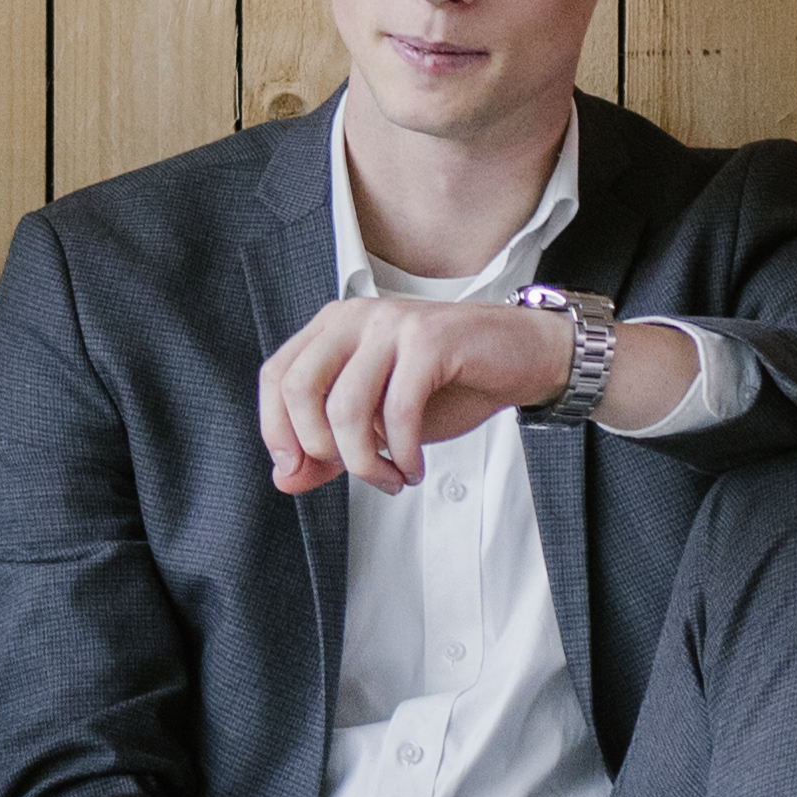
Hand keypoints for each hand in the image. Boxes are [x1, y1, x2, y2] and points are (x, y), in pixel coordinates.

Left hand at [259, 288, 578, 493]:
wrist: (520, 357)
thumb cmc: (449, 384)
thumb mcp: (378, 422)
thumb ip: (330, 449)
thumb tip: (284, 479)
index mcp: (333, 328)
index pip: (276, 375)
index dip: (276, 429)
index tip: (296, 470)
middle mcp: (356, 317)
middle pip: (299, 387)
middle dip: (319, 447)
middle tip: (355, 473)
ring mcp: (392, 324)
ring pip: (346, 406)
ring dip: (367, 461)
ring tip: (391, 478)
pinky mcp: (429, 339)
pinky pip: (398, 409)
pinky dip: (403, 452)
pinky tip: (414, 467)